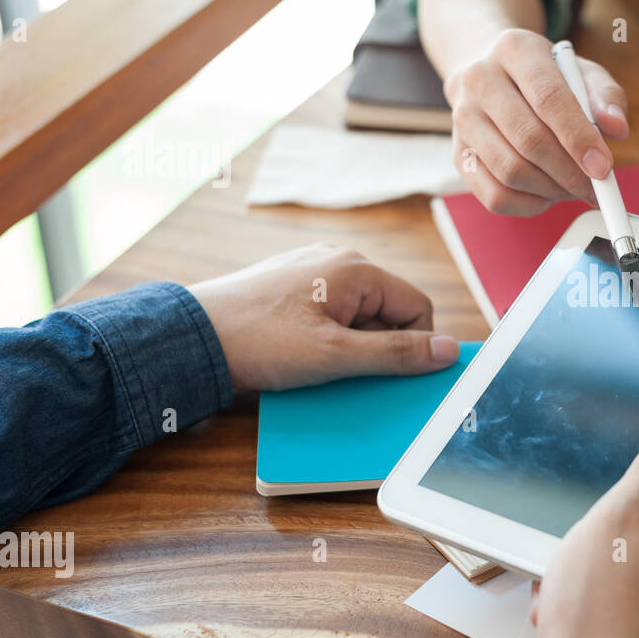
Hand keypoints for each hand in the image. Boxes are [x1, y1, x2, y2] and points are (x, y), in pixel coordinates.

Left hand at [187, 244, 458, 390]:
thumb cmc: (260, 341)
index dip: (415, 347)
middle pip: (389, 312)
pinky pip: (332, 316)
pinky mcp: (293, 287)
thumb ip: (397, 354)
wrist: (189, 337)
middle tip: (347, 373)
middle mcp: (340, 261)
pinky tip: (300, 357)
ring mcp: (314, 272)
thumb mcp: (336, 357)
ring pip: (360, 317)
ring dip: (351, 348)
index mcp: (358, 269)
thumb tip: (448, 351)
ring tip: (317, 365)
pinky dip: (328, 341)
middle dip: (378, 349)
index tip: (392, 376)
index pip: (418, 308)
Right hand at [446, 28, 628, 215]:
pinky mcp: (459, 154)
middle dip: (569, 172)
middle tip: (595, 188)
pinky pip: (493, 195)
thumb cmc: (544, 77)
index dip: (578, 137)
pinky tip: (548, 194)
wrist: (490, 74)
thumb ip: (605, 96)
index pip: (548, 98)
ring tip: (574, 188)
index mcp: (514, 49)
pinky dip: (528, 204)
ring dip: (551, 190)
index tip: (603, 167)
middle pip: (528, 139)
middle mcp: (480, 80)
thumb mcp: (580, 72)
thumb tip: (616, 129)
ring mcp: (462, 119)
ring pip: (510, 171)